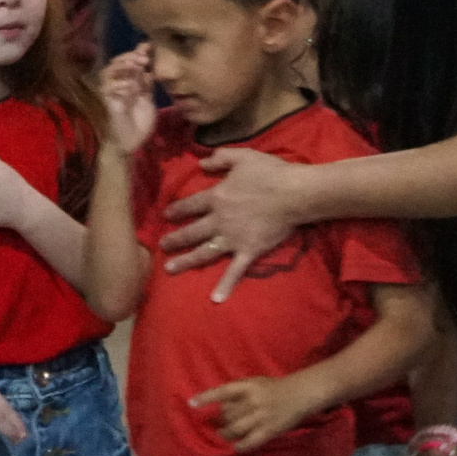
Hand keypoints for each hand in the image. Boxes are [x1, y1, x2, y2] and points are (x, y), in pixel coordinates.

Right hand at [98, 47, 156, 153]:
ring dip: (122, 66)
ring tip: (136, 67)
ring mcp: (111, 92)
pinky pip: (107, 88)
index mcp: (129, 82)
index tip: (148, 44)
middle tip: (144, 58)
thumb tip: (149, 69)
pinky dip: (119, 84)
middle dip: (130, 56)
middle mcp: (119, 84)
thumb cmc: (139, 124)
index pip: (130, 63)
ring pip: (108, 71)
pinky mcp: (107, 102)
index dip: (137, 52)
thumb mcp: (148, 101)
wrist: (131, 143)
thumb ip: (147, 86)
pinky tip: (131, 86)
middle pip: (116, 62)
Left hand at [158, 147, 307, 302]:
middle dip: (175, 239)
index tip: (165, 215)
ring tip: (169, 269)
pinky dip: (225, 285)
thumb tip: (201, 163)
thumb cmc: (270, 172)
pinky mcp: (249, 251)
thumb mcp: (242, 156)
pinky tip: (216, 299)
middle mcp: (219, 220)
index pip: (190, 205)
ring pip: (204, 252)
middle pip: (192, 231)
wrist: (295, 193)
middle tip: (162, 246)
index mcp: (216, 197)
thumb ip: (220, 158)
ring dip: (186, 261)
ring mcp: (233, 238)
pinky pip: (235, 271)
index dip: (176, 210)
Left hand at [189, 375, 313, 451]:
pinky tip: (236, 446)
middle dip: (220, 420)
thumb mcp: (255, 382)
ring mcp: (261, 417)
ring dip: (226, 434)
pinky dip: (240, 446)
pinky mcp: (269, 431)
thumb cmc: (273, 387)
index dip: (206, 398)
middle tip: (218, 423)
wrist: (300, 394)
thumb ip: (238, 391)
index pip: (222, 392)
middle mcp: (253, 402)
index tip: (191, 403)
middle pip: (227, 415)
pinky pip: (250, 442)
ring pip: (235, 430)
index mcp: (248, 387)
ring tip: (223, 434)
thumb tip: (218, 404)